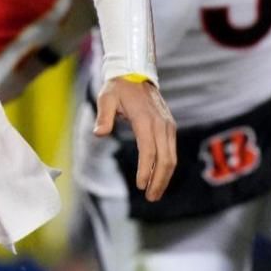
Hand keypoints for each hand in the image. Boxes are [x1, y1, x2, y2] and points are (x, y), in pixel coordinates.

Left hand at [94, 76, 177, 200]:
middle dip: (159, 180)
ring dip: (165, 177)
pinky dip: (167, 167)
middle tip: (150, 197)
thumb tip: (99, 133)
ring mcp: (168, 126)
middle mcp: (161, 125)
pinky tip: (159, 178)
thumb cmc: (119, 88)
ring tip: (155, 193)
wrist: (136, 73)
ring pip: (171, 157)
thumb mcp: (106, 98)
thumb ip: (103, 116)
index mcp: (146, 120)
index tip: (140, 186)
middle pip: (165, 159)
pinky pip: (171, 151)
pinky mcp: (169, 127)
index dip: (146, 170)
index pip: (149, 151)